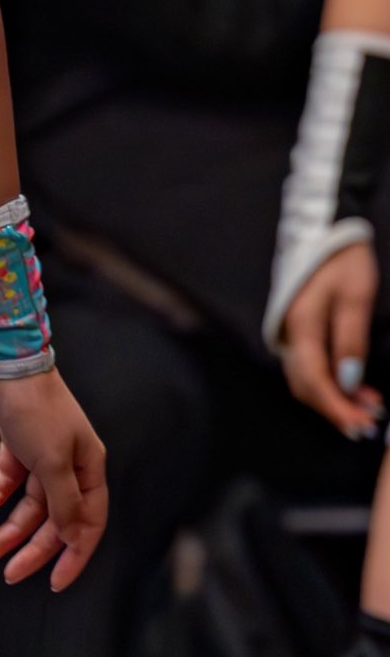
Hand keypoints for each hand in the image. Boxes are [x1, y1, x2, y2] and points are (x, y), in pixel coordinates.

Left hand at [0, 365, 106, 590]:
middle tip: (8, 573)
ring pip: (29, 503)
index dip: (74, 556)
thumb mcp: (52, 462)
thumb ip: (63, 504)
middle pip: (55, 518)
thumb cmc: (34, 409)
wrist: (3, 361)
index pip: (88, 523)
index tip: (56, 584)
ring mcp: (41, 452)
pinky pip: (6, 480)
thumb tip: (73, 539)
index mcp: (89, 467)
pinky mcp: (14, 441)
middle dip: (34, 548)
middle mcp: (69, 463)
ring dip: (9, 527)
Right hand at [280, 241, 383, 436]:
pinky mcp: (298, 327)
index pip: (314, 380)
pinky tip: (352, 387)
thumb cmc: (343, 259)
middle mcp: (289, 332)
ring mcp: (291, 329)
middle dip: (335, 409)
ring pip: (305, 378)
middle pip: (305, 385)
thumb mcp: (355, 297)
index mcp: (301, 324)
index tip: (361, 426)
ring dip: (333, 398)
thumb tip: (348, 382)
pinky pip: (308, 364)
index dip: (336, 408)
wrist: (324, 230)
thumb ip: (350, 341)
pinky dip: (328, 382)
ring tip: (366, 407)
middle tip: (367, 424)